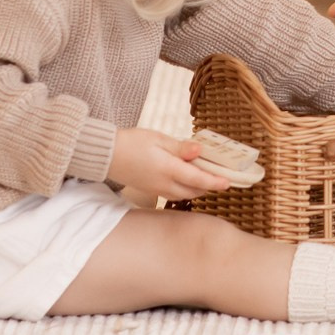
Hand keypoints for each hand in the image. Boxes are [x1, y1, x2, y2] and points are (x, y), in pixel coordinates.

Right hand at [106, 128, 231, 202]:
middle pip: (193, 190)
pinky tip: (186, 181)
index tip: (228, 182)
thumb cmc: (131, 142)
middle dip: (208, 186)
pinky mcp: (150, 190)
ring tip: (206, 179)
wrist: (106, 155)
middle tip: (220, 177)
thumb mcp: (158, 139)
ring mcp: (156, 189)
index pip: (197, 178)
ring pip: (184, 195)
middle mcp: (163, 183)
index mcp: (167, 169)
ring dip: (197, 189)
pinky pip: (173, 195)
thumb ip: (180, 147)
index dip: (215, 181)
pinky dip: (185, 190)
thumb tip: (200, 151)